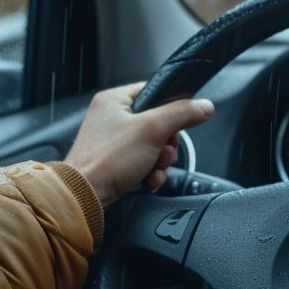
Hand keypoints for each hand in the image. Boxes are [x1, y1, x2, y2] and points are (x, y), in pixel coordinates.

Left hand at [65, 83, 214, 205]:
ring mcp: (112, 141)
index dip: (172, 108)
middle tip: (163, 152)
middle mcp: (111, 117)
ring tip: (154, 169)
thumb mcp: (153, 129)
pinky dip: (150, 172)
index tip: (178, 124)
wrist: (84, 196)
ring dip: (161, 161)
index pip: (155, 92)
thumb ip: (183, 113)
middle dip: (167, 144)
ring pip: (153, 145)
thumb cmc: (107, 160)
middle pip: (158, 122)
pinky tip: (149, 180)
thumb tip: (205, 106)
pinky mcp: (113, 161)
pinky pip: (142, 161)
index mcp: (115, 99)